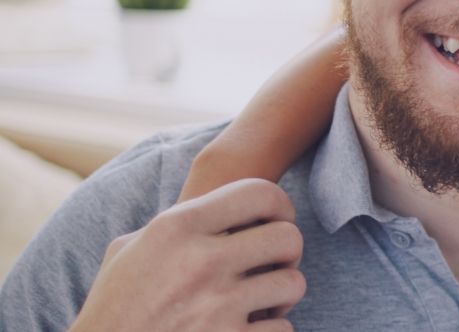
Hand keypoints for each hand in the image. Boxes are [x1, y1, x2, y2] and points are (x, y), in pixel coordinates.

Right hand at [71, 179, 305, 331]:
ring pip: (293, 284)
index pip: (259, 193)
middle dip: (287, 253)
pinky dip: (270, 330)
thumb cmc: (112, 308)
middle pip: (288, 238)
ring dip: (281, 296)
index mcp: (175, 229)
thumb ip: (173, 226)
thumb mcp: (127, 252)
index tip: (276, 221)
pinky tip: (248, 330)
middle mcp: (200, 262)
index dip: (280, 205)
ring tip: (261, 301)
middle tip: (273, 266)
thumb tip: (213, 206)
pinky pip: (283, 328)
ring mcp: (217, 306)